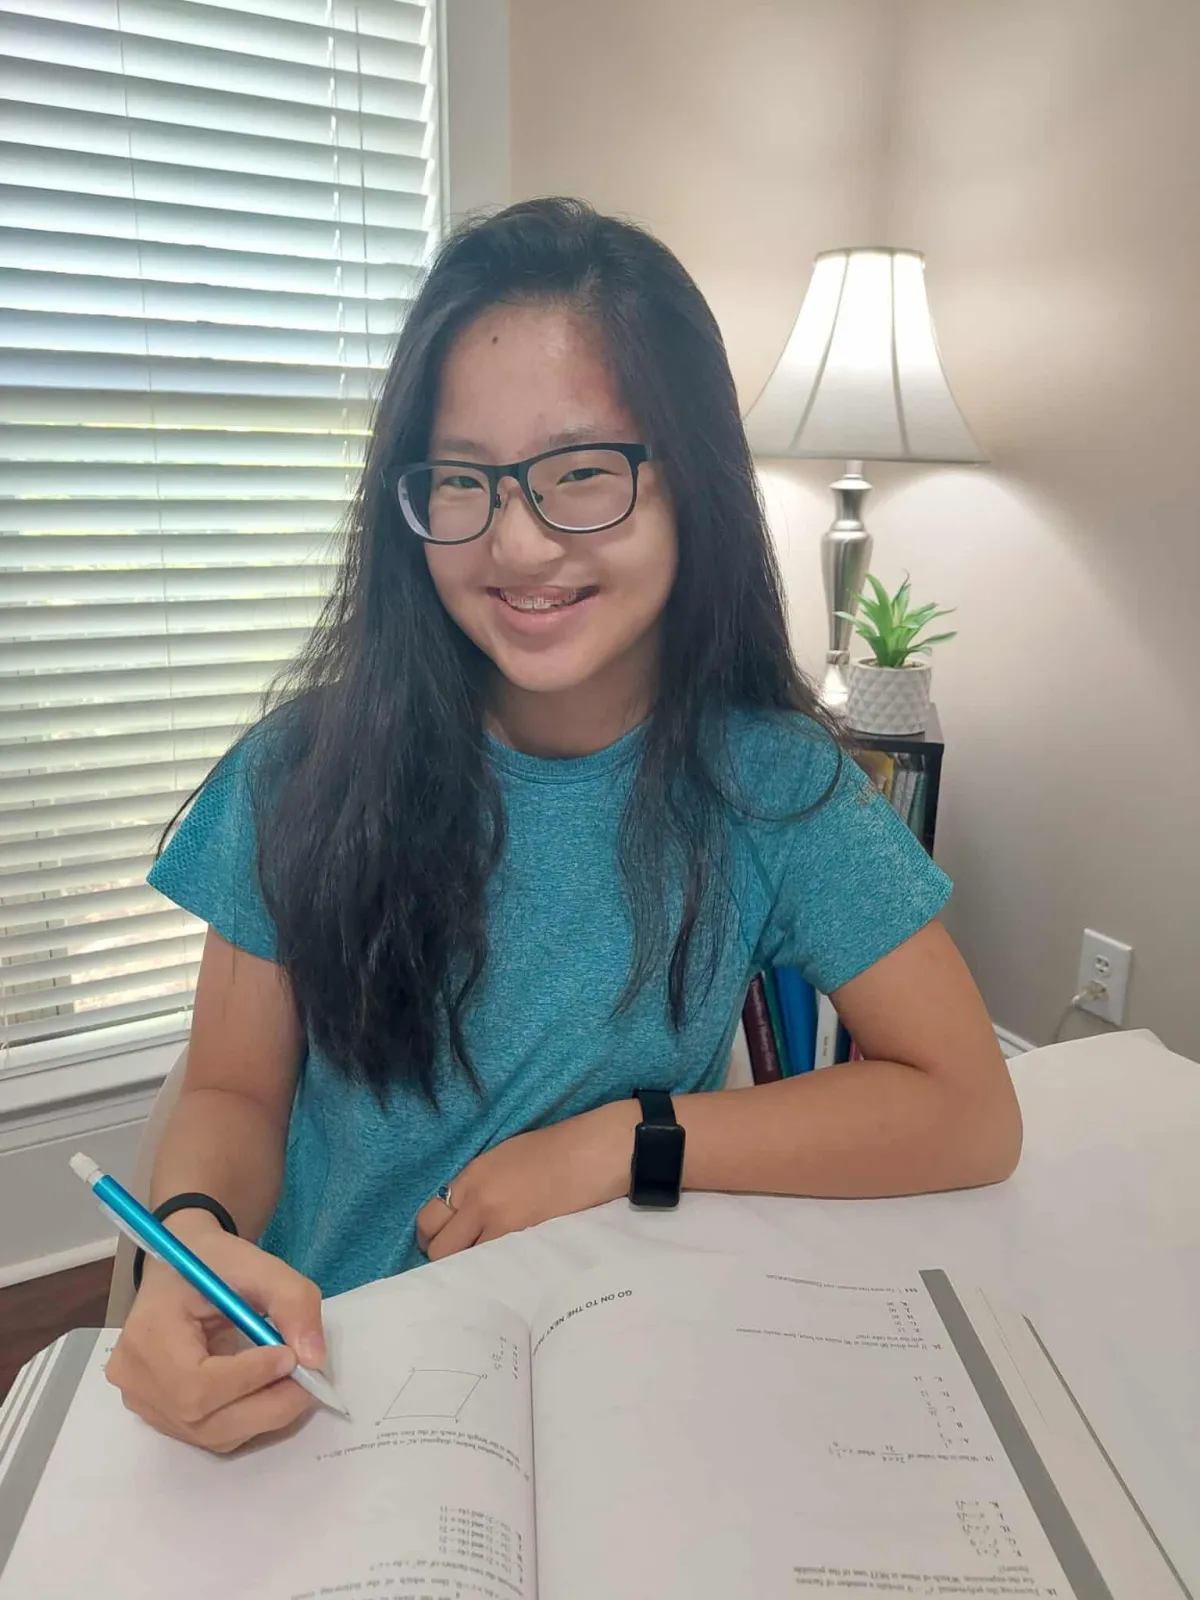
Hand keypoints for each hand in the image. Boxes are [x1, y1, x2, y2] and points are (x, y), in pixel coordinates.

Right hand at [106, 1214, 326, 1453]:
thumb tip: (314, 1359)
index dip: (248, 1379)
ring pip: (212, 1434)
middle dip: (267, 1405)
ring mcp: (144, 1402)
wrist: (182, 1268)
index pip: (194, 1382)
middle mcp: (136, 1378)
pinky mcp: (161, 1415)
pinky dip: (249, 1417)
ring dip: (263, 1414)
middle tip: (309, 1382)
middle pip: (202, 1419)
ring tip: (293, 1383)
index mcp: (148, 1332)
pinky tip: (269, 1390)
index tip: (291, 1357)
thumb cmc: (215, 1262)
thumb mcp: (258, 1265)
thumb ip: (292, 1301)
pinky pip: (211, 1433)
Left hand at [416, 1100, 639, 1261]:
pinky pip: (492, 1269)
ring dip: (468, 1268)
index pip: (427, 1219)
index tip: (442, 1240)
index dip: (431, 1235)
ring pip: (462, 1266)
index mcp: (470, 1179)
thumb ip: (474, 1188)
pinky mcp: (522, 1244)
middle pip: (437, 1250)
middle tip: (461, 1257)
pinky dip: (492, 1273)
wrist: (588, 1156)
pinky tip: (503, 1270)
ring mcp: (499, 1227)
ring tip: (482, 1266)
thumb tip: (459, 1216)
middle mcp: (477, 1204)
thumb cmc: (548, 1152)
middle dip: (444, 1257)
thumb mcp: (499, 1161)